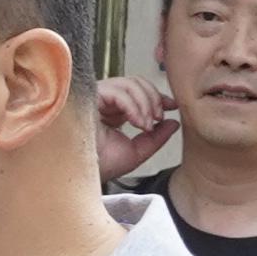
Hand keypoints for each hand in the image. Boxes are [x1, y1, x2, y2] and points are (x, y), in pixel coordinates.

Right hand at [90, 75, 180, 189]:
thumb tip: (173, 123)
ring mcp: (97, 97)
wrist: (83, 172)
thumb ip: (156, 138)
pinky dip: (133, 106)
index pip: (138, 92)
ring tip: (146, 125)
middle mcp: (105, 102)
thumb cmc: (100, 166)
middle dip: (153, 98)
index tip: (172, 106)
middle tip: (159, 118)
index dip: (157, 96)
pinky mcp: (89, 95)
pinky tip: (137, 123)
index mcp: (114, 112)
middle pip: (136, 82)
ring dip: (145, 103)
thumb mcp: (137, 152)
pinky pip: (118, 91)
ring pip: (129, 83)